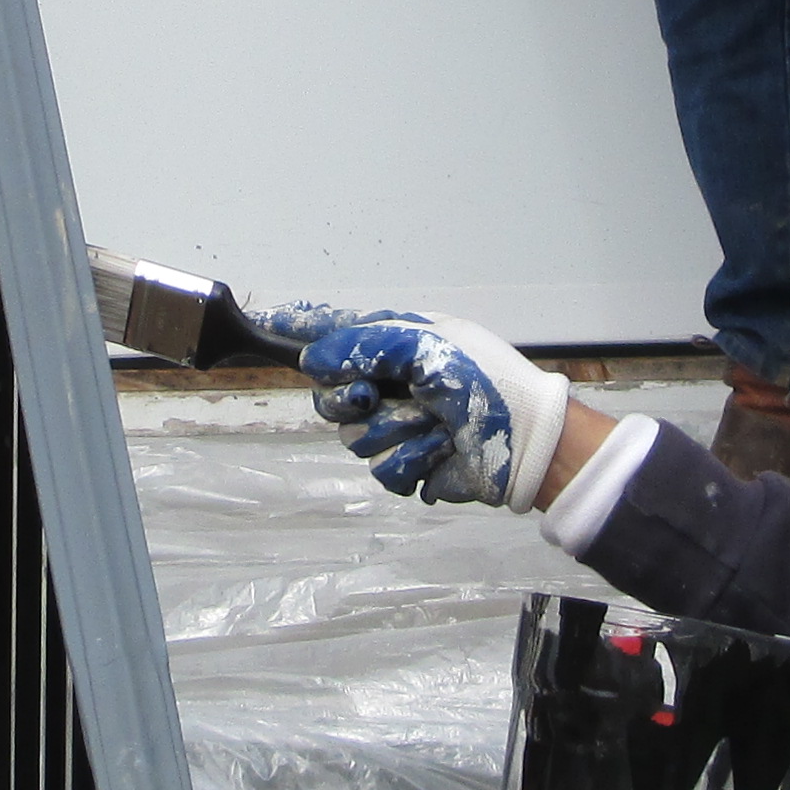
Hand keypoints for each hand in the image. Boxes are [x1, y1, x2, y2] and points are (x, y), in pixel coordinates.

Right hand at [258, 303, 568, 507]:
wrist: (526, 445)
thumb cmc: (485, 384)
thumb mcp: (425, 347)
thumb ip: (363, 345)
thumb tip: (312, 359)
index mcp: (396, 344)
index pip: (336, 333)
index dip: (299, 328)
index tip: (263, 319)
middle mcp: (391, 382)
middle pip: (330, 396)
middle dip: (350, 399)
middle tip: (375, 395)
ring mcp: (398, 426)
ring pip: (354, 438)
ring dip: (397, 432)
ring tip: (433, 425)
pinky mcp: (408, 465)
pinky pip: (382, 470)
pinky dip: (413, 461)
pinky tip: (440, 452)